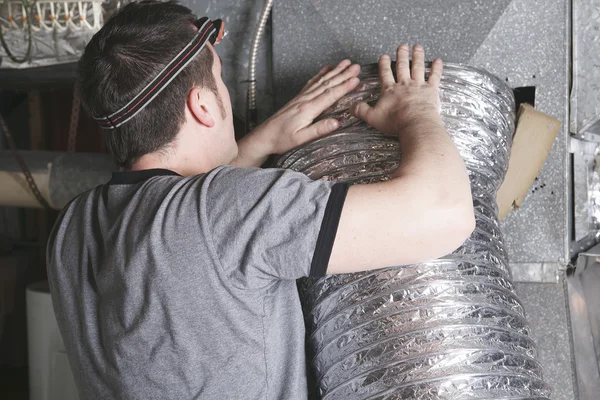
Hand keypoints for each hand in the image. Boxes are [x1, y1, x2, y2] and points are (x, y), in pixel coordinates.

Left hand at [237, 60, 359, 163]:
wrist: (264, 136)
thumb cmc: (282, 139)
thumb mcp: (301, 139)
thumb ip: (318, 130)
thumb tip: (336, 123)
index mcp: (308, 109)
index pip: (330, 95)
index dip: (344, 86)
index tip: (356, 79)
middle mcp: (305, 100)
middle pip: (328, 84)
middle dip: (343, 74)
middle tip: (356, 66)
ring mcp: (301, 97)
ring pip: (321, 81)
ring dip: (335, 71)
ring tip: (346, 63)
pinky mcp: (298, 98)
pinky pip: (311, 83)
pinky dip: (321, 74)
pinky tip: (327, 69)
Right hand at [351, 44, 442, 135]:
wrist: (415, 124)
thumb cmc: (395, 122)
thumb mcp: (372, 118)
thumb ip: (361, 110)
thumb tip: (351, 106)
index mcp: (390, 90)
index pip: (385, 74)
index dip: (384, 64)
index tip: (384, 56)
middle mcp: (404, 84)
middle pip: (402, 66)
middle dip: (401, 55)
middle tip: (402, 46)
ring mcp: (418, 85)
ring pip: (417, 67)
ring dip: (417, 56)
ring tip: (417, 47)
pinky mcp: (431, 90)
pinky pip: (435, 76)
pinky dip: (437, 68)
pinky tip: (438, 60)